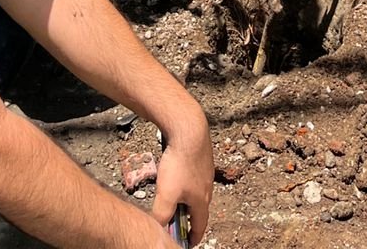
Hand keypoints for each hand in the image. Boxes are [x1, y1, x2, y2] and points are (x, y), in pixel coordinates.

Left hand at [154, 111, 213, 244]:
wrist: (188, 129)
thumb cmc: (179, 161)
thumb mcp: (166, 194)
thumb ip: (162, 215)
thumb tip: (158, 226)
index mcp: (201, 201)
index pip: (200, 226)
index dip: (193, 237)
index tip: (188, 243)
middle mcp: (207, 187)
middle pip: (199, 208)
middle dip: (188, 217)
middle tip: (176, 220)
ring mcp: (206, 171)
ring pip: (196, 191)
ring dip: (186, 198)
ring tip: (174, 197)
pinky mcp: (202, 157)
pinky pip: (194, 175)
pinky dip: (186, 181)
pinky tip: (176, 174)